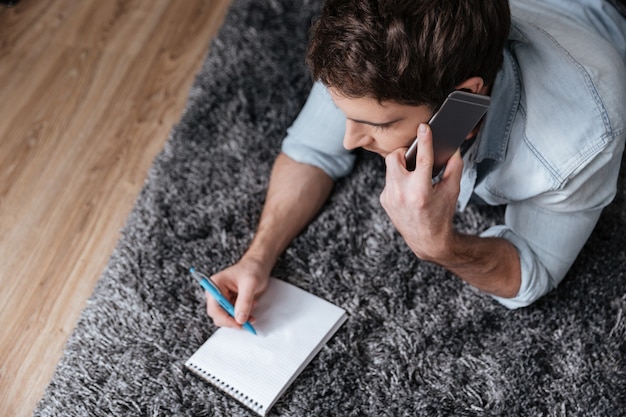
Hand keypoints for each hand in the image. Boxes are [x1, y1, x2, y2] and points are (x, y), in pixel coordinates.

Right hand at [205, 256, 269, 329]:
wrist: (258, 266)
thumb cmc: (252, 269)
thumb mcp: (250, 284)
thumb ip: (244, 302)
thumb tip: (240, 319)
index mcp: (215, 284)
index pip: (214, 308)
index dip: (225, 318)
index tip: (239, 323)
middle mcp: (216, 293)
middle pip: (218, 316)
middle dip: (233, 320)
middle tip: (248, 320)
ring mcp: (222, 299)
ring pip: (226, 318)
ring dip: (240, 318)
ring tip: (252, 307)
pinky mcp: (230, 303)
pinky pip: (233, 316)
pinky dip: (243, 316)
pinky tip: (251, 307)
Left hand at [380, 123, 463, 261]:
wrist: (426, 241)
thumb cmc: (441, 215)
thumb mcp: (452, 191)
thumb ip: (454, 167)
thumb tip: (453, 148)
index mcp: (420, 191)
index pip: (422, 159)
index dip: (424, 140)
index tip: (424, 127)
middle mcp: (402, 194)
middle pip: (395, 157)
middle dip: (404, 153)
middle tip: (415, 157)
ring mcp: (390, 197)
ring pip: (390, 168)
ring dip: (402, 166)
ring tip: (414, 174)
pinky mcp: (384, 200)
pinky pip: (389, 180)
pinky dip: (399, 179)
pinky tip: (408, 188)